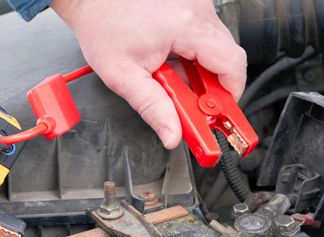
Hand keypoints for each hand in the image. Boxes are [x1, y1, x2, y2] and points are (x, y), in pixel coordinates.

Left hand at [51, 0, 246, 148]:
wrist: (92, 2)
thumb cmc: (103, 29)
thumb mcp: (124, 77)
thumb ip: (152, 109)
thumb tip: (172, 135)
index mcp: (186, 27)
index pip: (232, 64)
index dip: (230, 94)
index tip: (218, 113)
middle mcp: (197, 10)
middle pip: (228, 57)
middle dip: (214, 87)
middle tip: (194, 107)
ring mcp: (196, 5)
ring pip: (218, 47)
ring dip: (203, 71)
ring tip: (174, 80)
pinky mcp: (191, 5)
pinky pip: (206, 36)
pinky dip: (195, 55)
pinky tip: (173, 63)